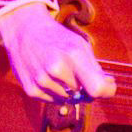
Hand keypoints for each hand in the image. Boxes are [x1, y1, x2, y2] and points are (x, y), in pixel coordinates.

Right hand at [0, 3, 115, 101]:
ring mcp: (42, 81)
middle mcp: (56, 69)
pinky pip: (53, 100)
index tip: (108, 85)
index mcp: (73, 55)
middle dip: (84, 86)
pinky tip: (47, 75)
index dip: (107, 90)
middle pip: (83, 95)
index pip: (98, 88)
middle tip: (74, 70)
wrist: (24, 31)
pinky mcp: (31, 90)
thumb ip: (95, 68)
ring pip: (68, 99)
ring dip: (68, 90)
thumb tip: (108, 88)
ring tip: (58, 71)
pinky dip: (54, 92)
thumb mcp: (80, 45)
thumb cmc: (57, 38)